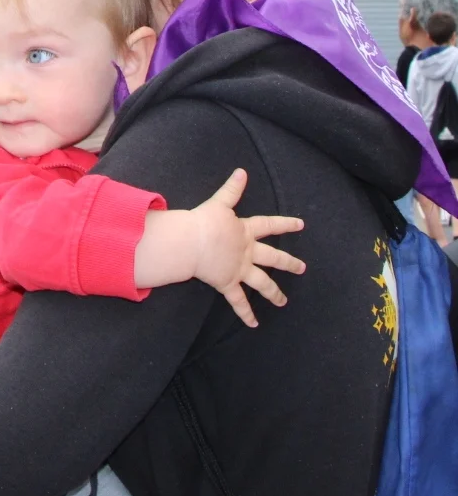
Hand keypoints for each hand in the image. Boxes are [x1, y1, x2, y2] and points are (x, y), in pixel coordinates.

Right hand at [188, 169, 305, 326]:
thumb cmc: (204, 222)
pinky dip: (246, 314)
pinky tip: (254, 324)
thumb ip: (231, 190)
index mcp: (246, 231)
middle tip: (302, 269)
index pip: (270, 226)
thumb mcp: (219, 203)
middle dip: (289, 263)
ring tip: (283, 302)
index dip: (286, 224)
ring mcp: (239, 269)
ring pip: (262, 283)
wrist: (192, 242)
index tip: (301, 225)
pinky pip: (238, 302)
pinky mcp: (227, 283)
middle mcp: (248, 252)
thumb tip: (242, 171)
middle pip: (273, 258)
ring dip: (274, 293)